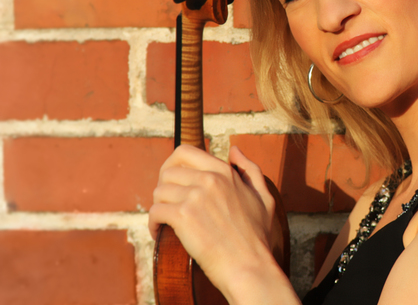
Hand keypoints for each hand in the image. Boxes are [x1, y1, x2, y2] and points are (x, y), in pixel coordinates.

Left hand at [149, 145, 278, 284]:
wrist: (249, 267)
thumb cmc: (257, 238)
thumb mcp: (263, 197)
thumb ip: (250, 170)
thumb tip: (234, 150)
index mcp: (224, 172)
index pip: (185, 152)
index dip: (172, 165)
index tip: (173, 182)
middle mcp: (209, 179)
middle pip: (167, 172)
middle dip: (163, 188)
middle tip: (167, 205)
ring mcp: (195, 197)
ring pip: (159, 192)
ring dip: (159, 207)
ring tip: (165, 222)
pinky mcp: (183, 217)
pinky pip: (155, 211)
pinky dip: (153, 224)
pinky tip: (159, 233)